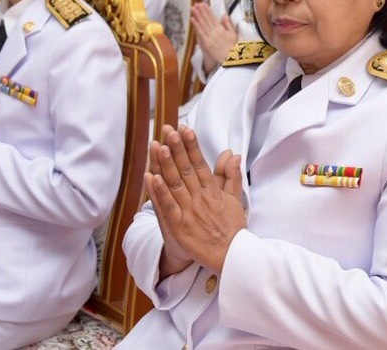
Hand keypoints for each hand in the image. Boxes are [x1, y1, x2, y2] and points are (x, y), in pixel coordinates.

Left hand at [146, 125, 246, 273]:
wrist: (231, 256)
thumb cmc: (232, 228)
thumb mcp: (235, 199)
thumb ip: (230, 176)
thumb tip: (232, 154)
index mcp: (213, 191)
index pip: (200, 163)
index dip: (191, 145)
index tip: (184, 129)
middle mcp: (201, 198)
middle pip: (186, 169)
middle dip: (177, 148)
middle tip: (169, 130)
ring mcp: (189, 212)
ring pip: (175, 184)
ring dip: (166, 164)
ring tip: (158, 146)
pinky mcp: (179, 227)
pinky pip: (168, 206)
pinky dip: (159, 192)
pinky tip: (152, 177)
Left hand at [192, 3, 238, 71]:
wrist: (231, 59)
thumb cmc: (233, 47)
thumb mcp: (233, 34)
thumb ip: (228, 23)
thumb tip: (224, 14)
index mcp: (221, 29)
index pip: (213, 17)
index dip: (208, 10)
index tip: (203, 3)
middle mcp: (215, 31)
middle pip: (206, 19)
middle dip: (201, 10)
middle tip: (196, 3)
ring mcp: (210, 37)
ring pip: (202, 24)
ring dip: (197, 15)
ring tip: (193, 8)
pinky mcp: (206, 43)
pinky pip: (200, 32)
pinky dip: (196, 25)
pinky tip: (193, 19)